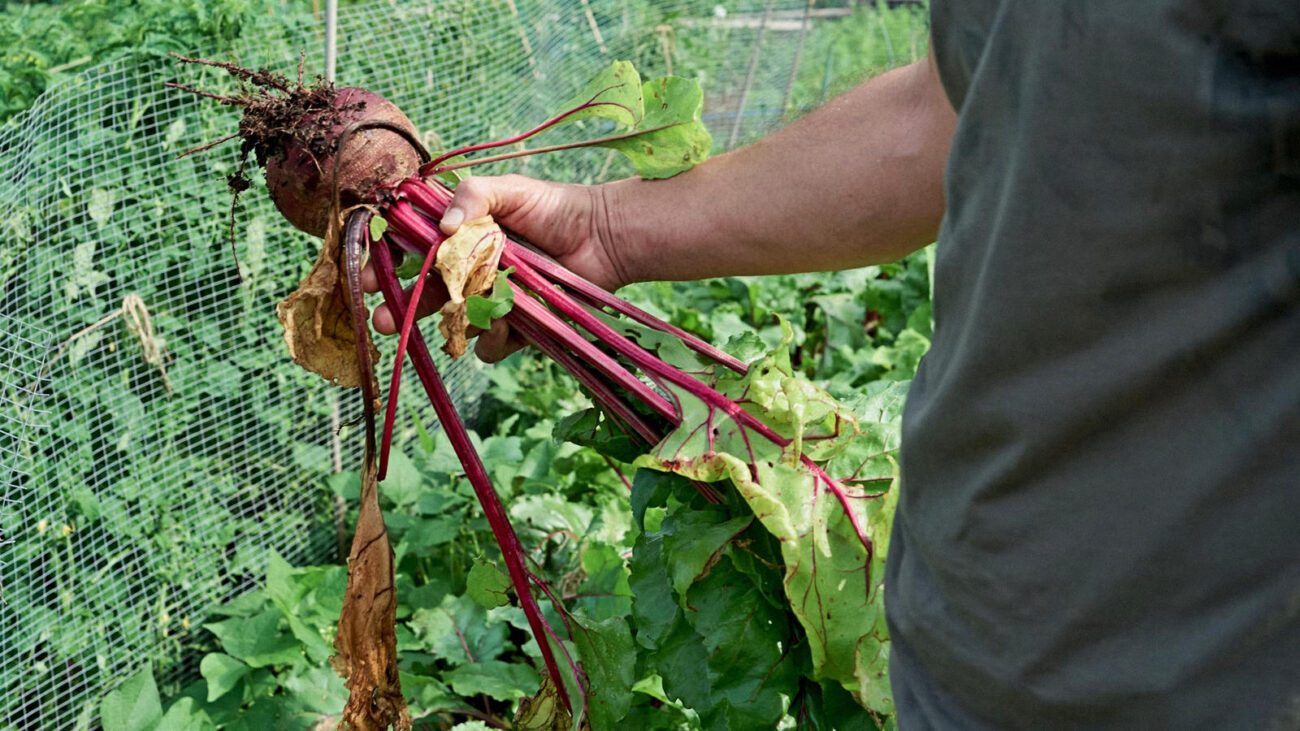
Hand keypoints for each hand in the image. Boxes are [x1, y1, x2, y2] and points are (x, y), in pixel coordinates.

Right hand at [361, 174, 629, 361]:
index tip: (365, 277)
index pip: (411, 255)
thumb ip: (473, 196)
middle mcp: (470, 274)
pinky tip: (511, 319)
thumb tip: (442, 226)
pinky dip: (496, 336)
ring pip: (456, 326)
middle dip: (397, 311)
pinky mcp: (517, 328)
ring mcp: (492, 304)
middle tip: (381, 321)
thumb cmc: (556, 207)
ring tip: (479, 305)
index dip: (385, 266)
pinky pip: (491, 346)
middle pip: (423, 298)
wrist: (603, 236)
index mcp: (459, 240)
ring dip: (459, 321)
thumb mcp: (510, 189)